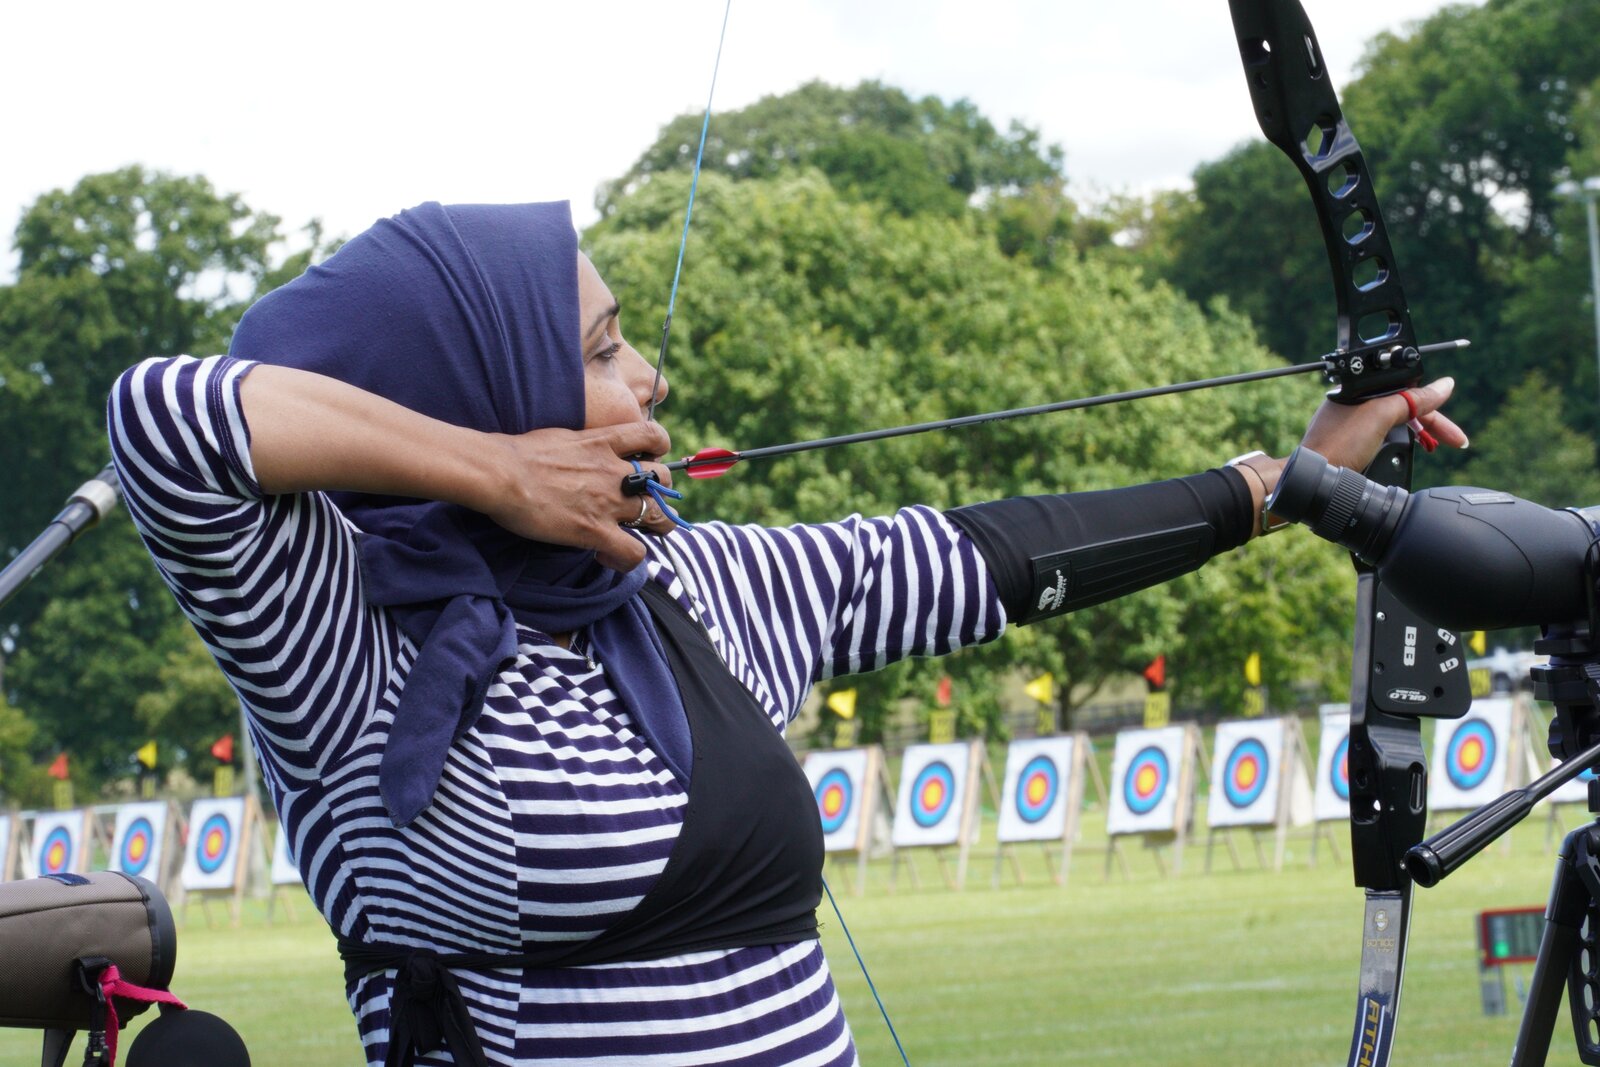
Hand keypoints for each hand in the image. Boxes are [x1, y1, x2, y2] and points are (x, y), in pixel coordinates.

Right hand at [481, 421, 675, 570]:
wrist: (502, 472)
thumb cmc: (518, 453)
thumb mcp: (560, 437)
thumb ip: (581, 446)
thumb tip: (577, 455)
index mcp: (604, 442)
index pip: (652, 435)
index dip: (658, 448)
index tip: (647, 458)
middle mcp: (615, 471)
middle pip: (664, 480)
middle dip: (660, 492)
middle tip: (642, 503)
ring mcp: (609, 502)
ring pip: (659, 517)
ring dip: (655, 526)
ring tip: (637, 533)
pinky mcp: (596, 531)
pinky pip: (634, 552)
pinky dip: (627, 558)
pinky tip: (607, 556)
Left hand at [1231, 378, 1466, 536]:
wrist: (1313, 477)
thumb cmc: (1339, 445)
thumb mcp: (1381, 416)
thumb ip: (1412, 400)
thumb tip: (1444, 386)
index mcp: (1360, 390)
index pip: (1408, 394)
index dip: (1434, 411)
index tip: (1453, 434)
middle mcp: (1355, 404)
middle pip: (1403, 408)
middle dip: (1429, 425)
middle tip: (1453, 442)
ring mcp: (1351, 424)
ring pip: (1394, 423)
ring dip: (1415, 434)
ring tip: (1431, 447)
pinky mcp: (1348, 442)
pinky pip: (1382, 437)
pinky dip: (1398, 444)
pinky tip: (1406, 452)